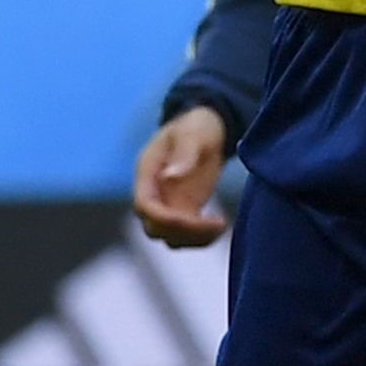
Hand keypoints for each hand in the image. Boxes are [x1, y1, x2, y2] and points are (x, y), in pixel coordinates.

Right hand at [127, 102, 232, 245]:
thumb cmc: (196, 126)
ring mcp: (168, 204)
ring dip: (194, 239)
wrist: (206, 128)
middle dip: (183, 232)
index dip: (163, 218)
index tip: (193, 218)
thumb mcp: (193, 133)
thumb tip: (169, 176)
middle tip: (215, 224)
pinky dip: (202, 238)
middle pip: (155, 228)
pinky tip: (221, 225)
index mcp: (147, 173)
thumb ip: (184, 153)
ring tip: (220, 225)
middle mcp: (154, 193)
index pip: (144, 205)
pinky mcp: (185, 210)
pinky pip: (186, 235)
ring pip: (170, 237)